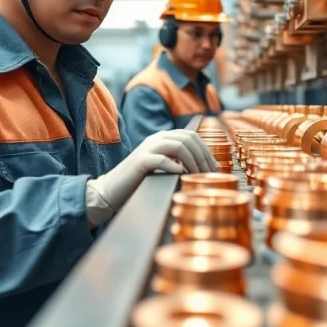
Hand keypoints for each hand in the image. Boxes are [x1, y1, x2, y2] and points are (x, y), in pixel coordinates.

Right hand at [86, 130, 217, 224]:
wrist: (111, 191)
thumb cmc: (140, 182)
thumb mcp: (163, 167)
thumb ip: (178, 162)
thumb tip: (204, 169)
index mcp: (163, 138)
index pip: (191, 136)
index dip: (206, 151)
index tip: (214, 168)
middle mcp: (156, 139)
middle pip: (188, 138)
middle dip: (202, 156)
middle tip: (209, 174)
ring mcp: (147, 149)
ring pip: (178, 146)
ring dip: (192, 161)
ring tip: (197, 176)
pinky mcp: (140, 162)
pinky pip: (161, 159)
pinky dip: (174, 166)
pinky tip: (180, 175)